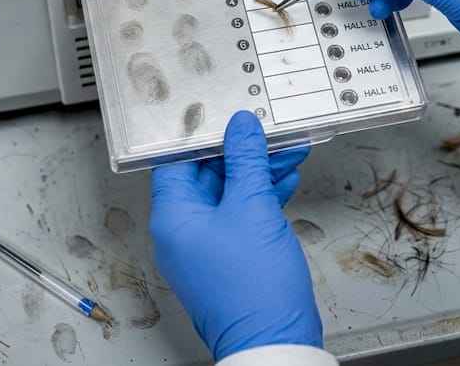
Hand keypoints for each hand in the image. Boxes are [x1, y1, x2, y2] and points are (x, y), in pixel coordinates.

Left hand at [150, 111, 320, 360]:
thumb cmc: (253, 291)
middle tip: (267, 134)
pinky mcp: (230, 257)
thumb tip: (240, 128)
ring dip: (257, 172)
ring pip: (229, 194)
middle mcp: (183, 232)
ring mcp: (207, 247)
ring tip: (286, 152)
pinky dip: (262, 197)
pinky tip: (285, 180)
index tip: (224, 117)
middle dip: (241, 152)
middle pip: (206, 175)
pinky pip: (242, 215)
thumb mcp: (252, 208)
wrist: (275, 341)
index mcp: (173, 218)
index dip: (200, 136)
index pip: (175, 161)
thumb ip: (246, 161)